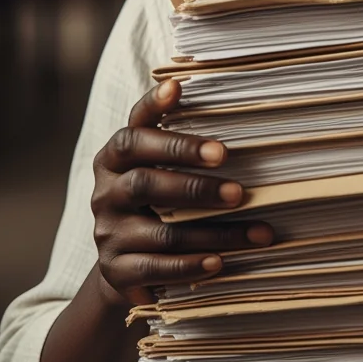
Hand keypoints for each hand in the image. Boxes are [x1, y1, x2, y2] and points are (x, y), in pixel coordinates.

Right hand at [90, 80, 272, 307]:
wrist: (130, 265)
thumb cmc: (162, 202)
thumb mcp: (167, 169)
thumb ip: (181, 140)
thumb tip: (213, 99)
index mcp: (115, 159)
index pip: (132, 133)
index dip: (157, 116)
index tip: (179, 91)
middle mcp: (106, 192)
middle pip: (145, 182)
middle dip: (195, 185)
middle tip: (239, 191)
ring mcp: (108, 233)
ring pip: (161, 231)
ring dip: (213, 232)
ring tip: (257, 232)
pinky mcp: (116, 270)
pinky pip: (155, 268)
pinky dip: (191, 265)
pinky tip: (221, 262)